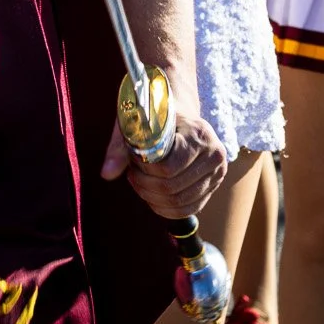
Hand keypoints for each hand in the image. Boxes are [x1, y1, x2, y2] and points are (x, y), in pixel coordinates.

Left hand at [102, 109, 227, 220]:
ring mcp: (218, 172)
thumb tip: (106, 174)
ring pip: (180, 202)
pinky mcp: (214, 186)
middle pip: (173, 187)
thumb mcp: (135, 122)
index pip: (168, 167)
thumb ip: (120, 147)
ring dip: (152, 197)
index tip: (132, 160)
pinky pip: (189, 209)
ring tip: (139, 182)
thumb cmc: (154, 116)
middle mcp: (215, 154)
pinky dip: (165, 208)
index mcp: (198, 132)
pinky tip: (150, 196)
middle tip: (132, 174)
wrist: (179, 114)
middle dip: (145, 185)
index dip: (144, 170)